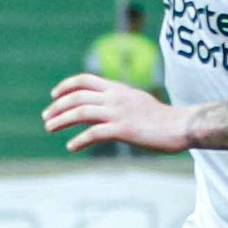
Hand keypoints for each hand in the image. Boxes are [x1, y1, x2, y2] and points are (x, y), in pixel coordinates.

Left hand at [43, 73, 188, 153]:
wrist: (181, 126)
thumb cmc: (161, 119)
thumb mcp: (137, 102)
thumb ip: (120, 101)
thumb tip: (106, 107)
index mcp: (118, 89)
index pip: (85, 80)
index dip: (66, 86)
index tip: (54, 96)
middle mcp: (115, 97)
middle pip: (77, 96)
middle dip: (58, 106)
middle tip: (46, 118)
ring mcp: (119, 113)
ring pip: (81, 112)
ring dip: (61, 120)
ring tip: (50, 128)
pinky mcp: (123, 130)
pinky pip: (94, 133)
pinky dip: (79, 140)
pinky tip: (72, 147)